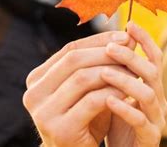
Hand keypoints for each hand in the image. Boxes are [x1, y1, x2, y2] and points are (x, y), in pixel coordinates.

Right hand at [23, 31, 135, 146]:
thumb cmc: (87, 120)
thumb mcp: (91, 88)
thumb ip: (102, 62)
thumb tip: (128, 36)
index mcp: (37, 80)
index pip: (70, 50)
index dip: (98, 40)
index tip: (124, 36)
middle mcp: (33, 94)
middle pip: (74, 60)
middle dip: (105, 52)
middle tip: (130, 49)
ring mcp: (43, 113)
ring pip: (82, 78)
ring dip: (111, 70)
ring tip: (132, 70)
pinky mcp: (60, 129)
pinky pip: (92, 101)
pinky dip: (112, 92)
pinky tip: (127, 90)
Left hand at [105, 21, 166, 146]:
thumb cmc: (117, 124)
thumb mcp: (115, 93)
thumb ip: (114, 73)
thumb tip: (102, 42)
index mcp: (152, 87)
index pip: (154, 58)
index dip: (145, 40)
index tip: (129, 24)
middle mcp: (159, 101)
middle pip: (152, 72)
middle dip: (131, 57)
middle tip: (111, 47)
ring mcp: (156, 120)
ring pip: (148, 94)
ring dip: (125, 80)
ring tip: (103, 72)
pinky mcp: (149, 139)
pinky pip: (141, 121)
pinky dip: (124, 109)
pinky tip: (107, 100)